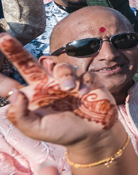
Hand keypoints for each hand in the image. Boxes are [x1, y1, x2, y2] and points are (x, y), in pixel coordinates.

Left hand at [0, 34, 118, 150]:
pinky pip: (84, 73)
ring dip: (65, 75)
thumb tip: (15, 93)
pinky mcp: (87, 81)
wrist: (92, 135)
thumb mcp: (36, 130)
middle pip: (28, 62)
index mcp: (33, 95)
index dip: (0, 74)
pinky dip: (85, 81)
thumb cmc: (63, 132)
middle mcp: (47, 84)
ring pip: (61, 65)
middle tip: (3, 39)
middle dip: (15, 50)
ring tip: (71, 89)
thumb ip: (20, 116)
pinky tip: (86, 93)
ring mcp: (67, 81)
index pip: (10, 83)